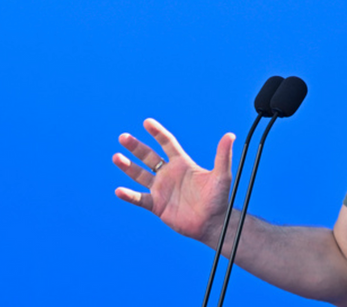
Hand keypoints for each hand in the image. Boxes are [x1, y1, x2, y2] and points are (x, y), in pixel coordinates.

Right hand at [113, 118, 234, 243]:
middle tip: (123, 137)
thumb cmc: (219, 198)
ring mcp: (161, 189)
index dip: (157, 133)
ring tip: (116, 157)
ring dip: (128, 167)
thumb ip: (222, 155)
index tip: (147, 122)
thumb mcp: (221, 175)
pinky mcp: (156, 205)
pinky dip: (129, 195)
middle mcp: (169, 174)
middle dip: (136, 147)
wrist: (213, 223)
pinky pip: (139, 199)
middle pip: (149, 157)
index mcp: (182, 164)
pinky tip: (119, 191)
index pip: (167, 143)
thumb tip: (230, 135)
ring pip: (140, 175)